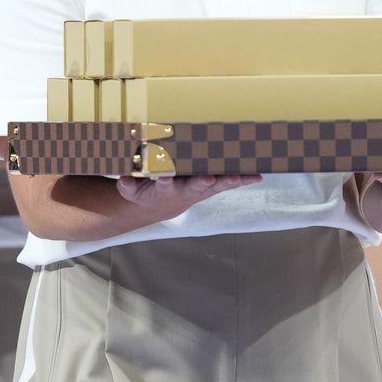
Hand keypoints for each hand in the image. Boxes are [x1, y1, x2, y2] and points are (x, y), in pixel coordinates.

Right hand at [115, 173, 261, 220]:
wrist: (161, 206)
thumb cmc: (147, 192)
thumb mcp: (132, 191)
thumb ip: (128, 186)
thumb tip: (124, 178)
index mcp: (164, 190)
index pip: (162, 186)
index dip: (163, 182)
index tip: (162, 178)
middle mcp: (184, 191)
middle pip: (194, 187)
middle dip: (201, 183)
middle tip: (207, 179)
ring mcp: (199, 189)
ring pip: (215, 185)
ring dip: (227, 181)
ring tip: (240, 178)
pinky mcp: (210, 186)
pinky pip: (227, 182)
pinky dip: (241, 179)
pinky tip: (257, 176)